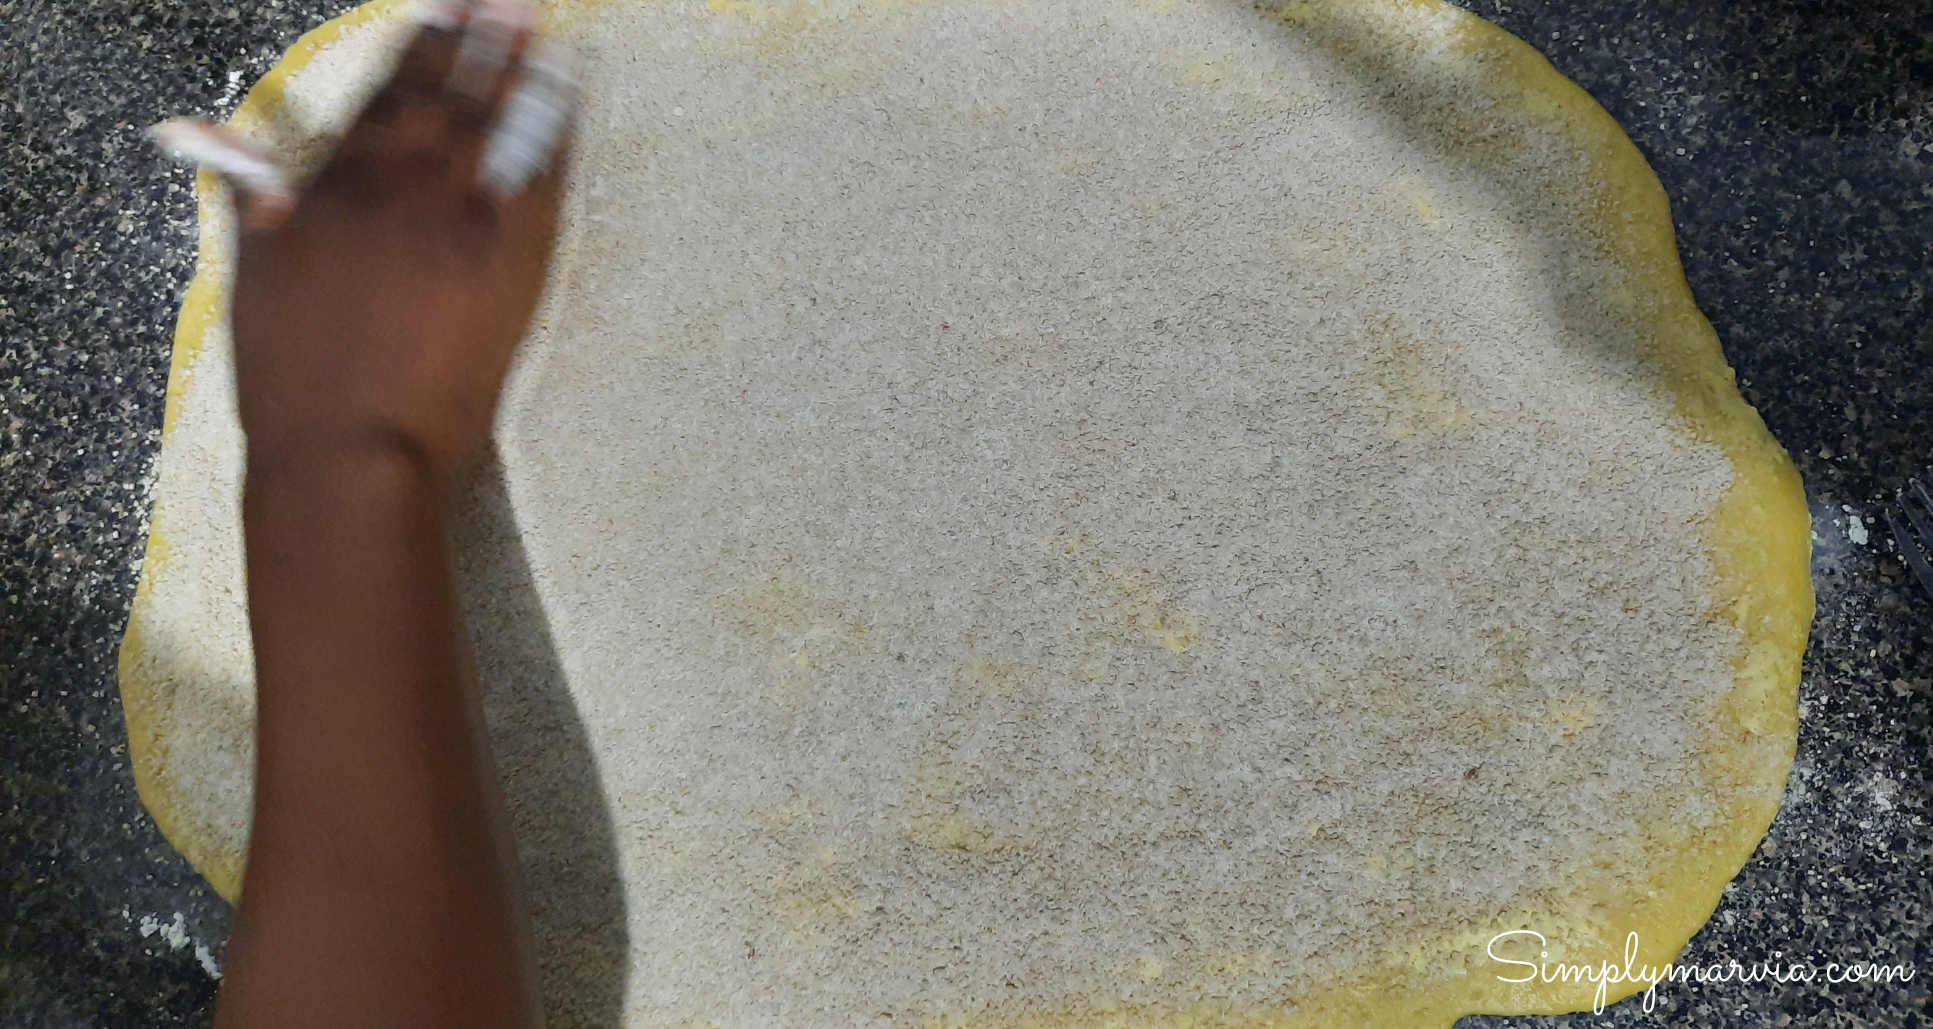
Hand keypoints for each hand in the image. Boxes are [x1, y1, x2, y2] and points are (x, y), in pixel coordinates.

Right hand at [208, 0, 574, 492]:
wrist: (351, 456)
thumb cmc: (293, 384)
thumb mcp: (253, 281)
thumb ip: (250, 203)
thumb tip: (224, 148)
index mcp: (330, 188)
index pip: (378, 96)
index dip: (414, 47)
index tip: (440, 9)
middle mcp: (395, 189)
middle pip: (442, 94)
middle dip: (475, 39)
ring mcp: (456, 220)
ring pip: (493, 122)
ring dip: (517, 67)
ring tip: (534, 22)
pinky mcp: (509, 261)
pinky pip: (540, 175)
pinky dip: (555, 129)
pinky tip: (570, 98)